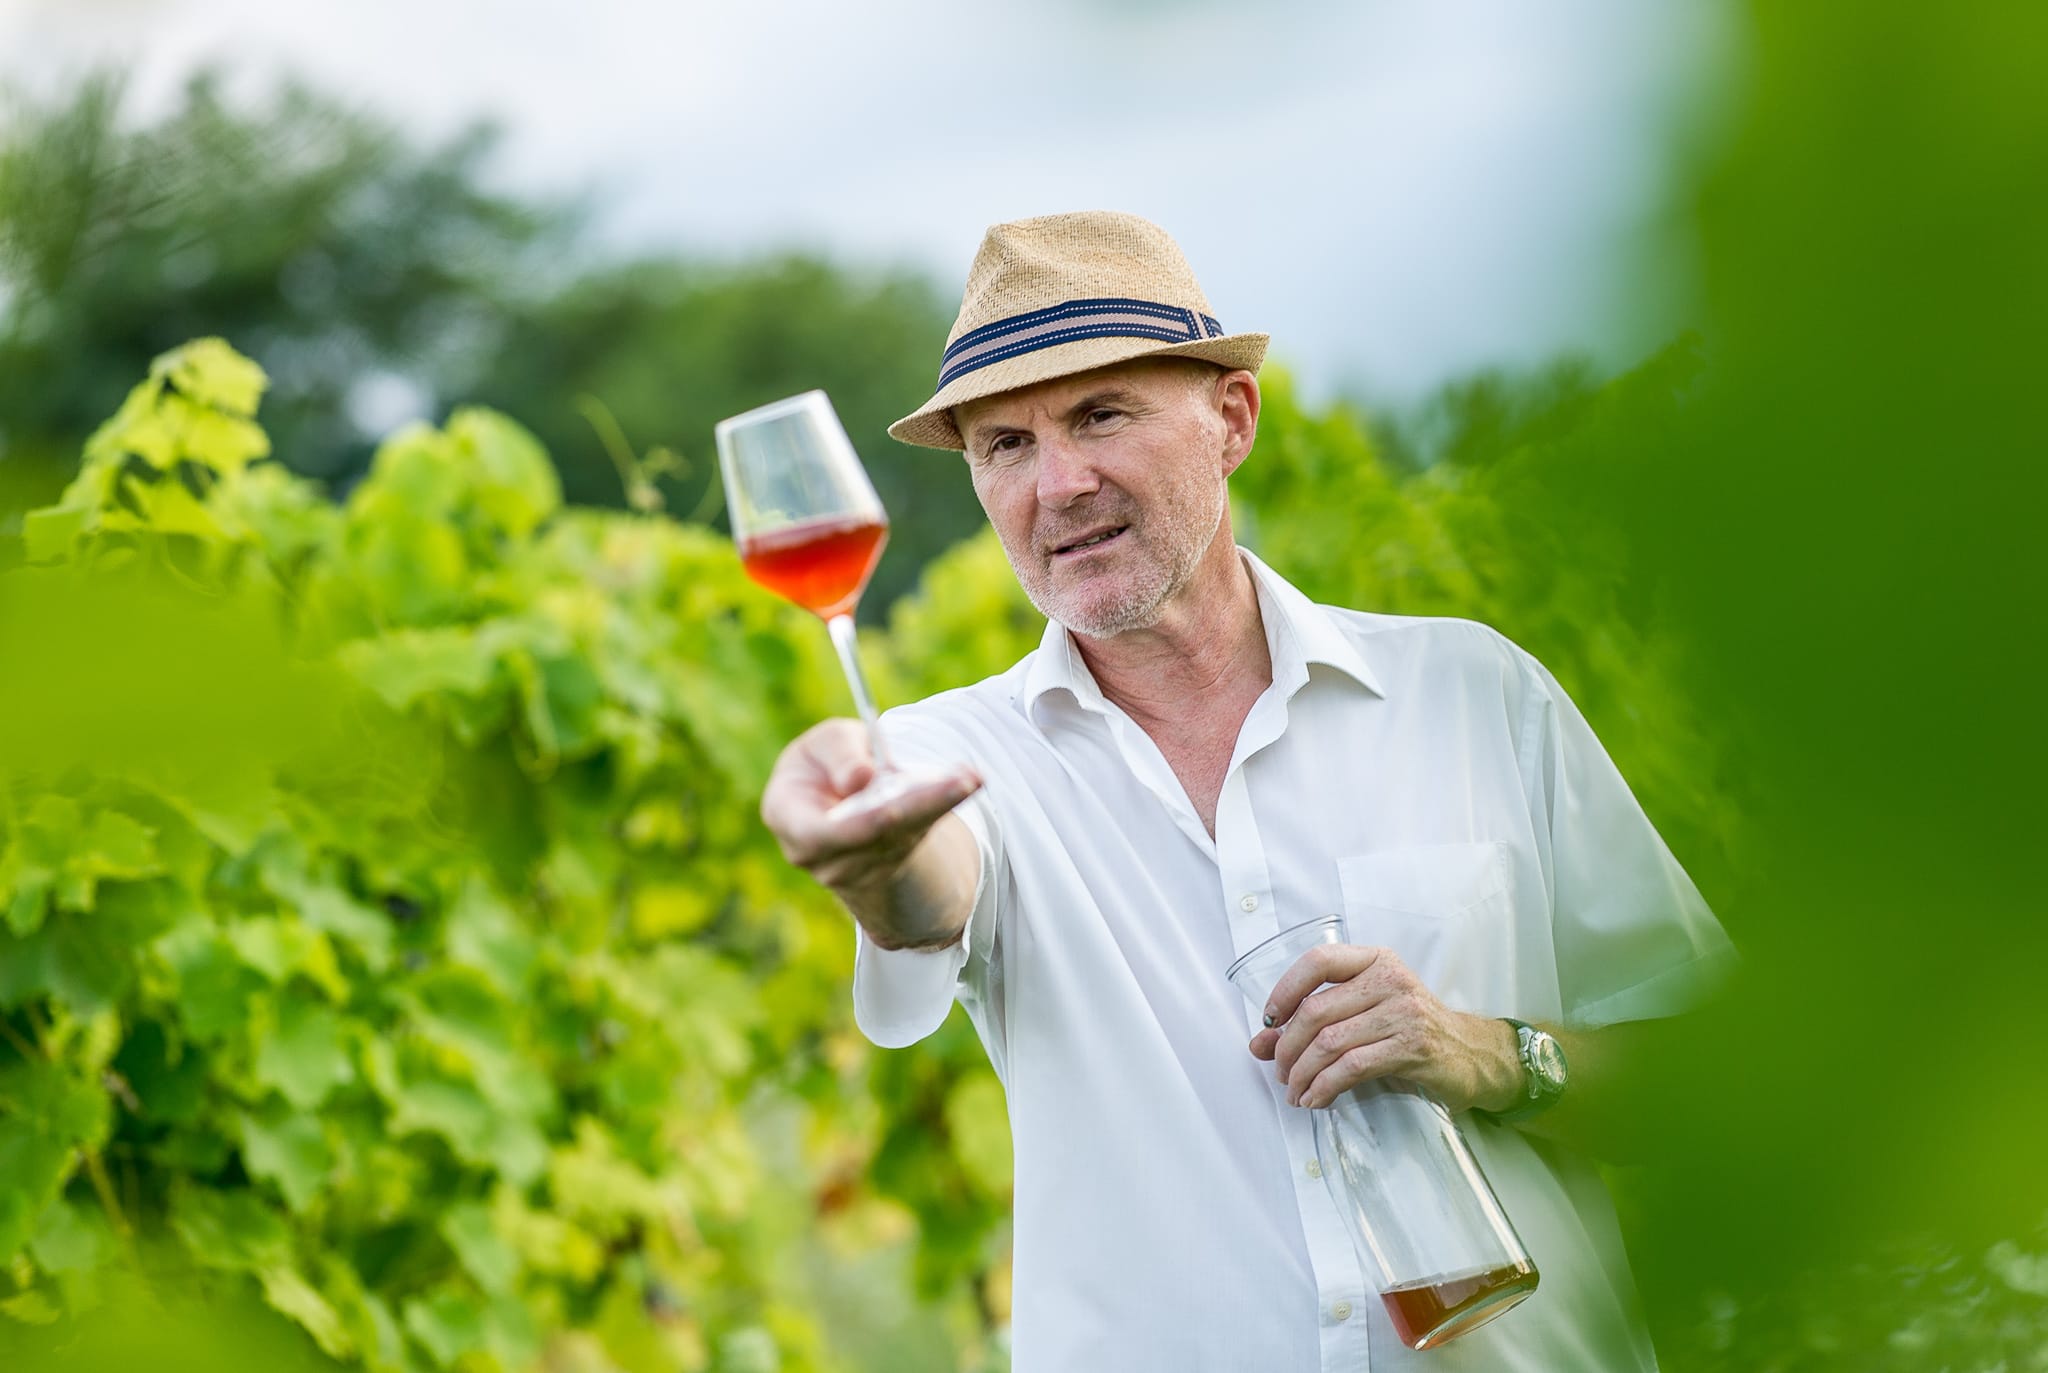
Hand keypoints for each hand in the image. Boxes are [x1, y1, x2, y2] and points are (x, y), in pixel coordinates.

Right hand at [760, 718, 980, 906]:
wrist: (841, 796)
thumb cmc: (826, 761)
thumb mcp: (825, 742)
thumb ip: (838, 752)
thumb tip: (858, 780)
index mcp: (788, 816)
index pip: (817, 833)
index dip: (853, 825)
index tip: (889, 809)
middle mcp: (819, 855)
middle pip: (872, 838)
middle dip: (916, 809)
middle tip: (957, 784)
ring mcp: (855, 868)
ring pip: (902, 837)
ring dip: (939, 806)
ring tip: (969, 778)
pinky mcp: (891, 862)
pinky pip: (918, 834)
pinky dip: (944, 807)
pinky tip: (969, 783)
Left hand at [1248, 943, 1520, 1112]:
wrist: (1472, 1054)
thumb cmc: (1411, 1030)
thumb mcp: (1363, 1016)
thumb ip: (1311, 1025)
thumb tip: (1259, 1044)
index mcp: (1374, 961)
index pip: (1319, 961)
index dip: (1285, 989)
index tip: (1269, 1021)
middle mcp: (1389, 980)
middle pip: (1317, 1010)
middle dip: (1287, 1048)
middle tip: (1281, 1072)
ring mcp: (1403, 1012)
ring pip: (1330, 1042)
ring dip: (1302, 1074)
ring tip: (1295, 1092)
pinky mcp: (1412, 1047)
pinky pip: (1352, 1067)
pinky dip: (1325, 1087)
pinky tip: (1316, 1099)